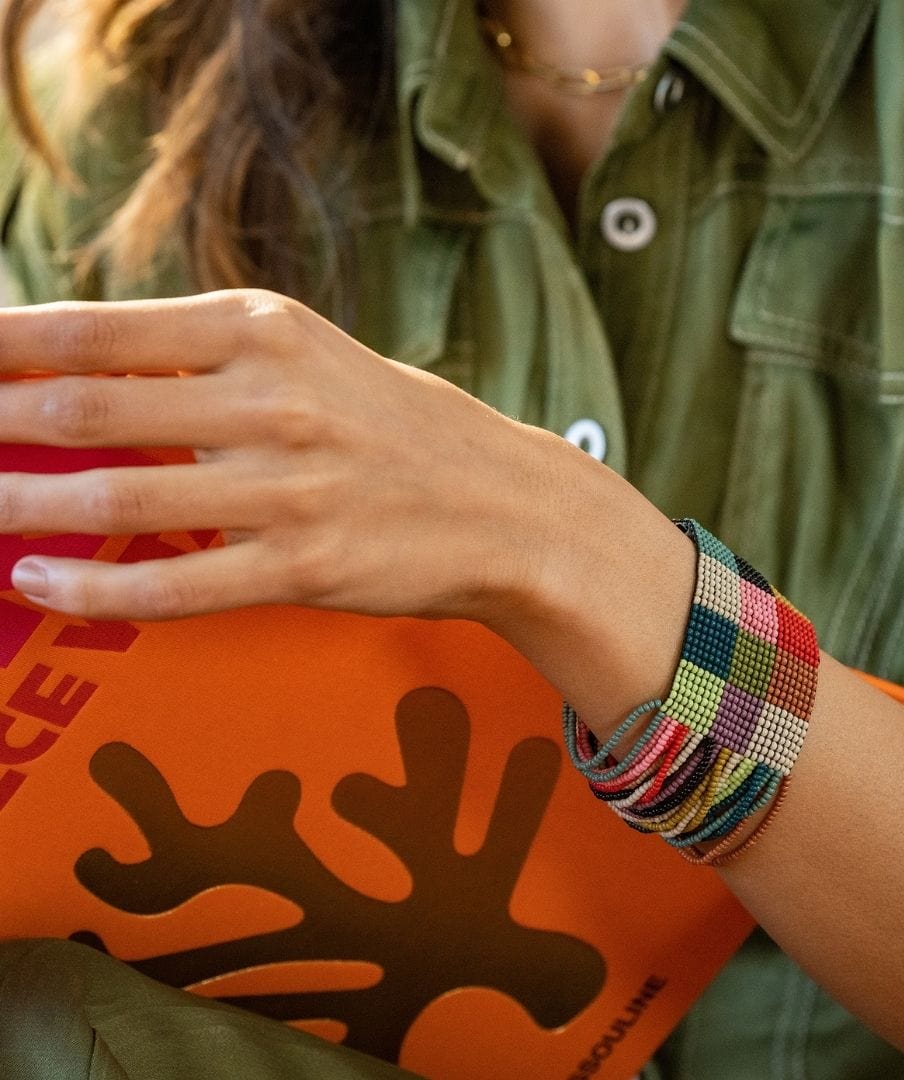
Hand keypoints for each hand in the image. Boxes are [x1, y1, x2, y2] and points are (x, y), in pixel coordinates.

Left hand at [0, 290, 558, 621]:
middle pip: (87, 410)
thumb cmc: (400, 428)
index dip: (1, 346)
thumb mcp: (313, 358)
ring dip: (15, 507)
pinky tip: (35, 583)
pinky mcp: (303, 567)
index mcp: (267, 329)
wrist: (506, 505)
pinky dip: (89, 588)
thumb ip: (208, 360)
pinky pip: (171, 584)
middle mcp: (273, 401)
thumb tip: (87, 370)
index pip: (99, 331)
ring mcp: (289, 488)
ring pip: (115, 499)